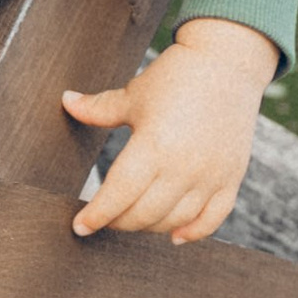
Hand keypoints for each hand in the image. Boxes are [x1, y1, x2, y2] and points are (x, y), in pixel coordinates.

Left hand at [63, 17, 277, 243]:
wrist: (228, 61)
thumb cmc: (176, 76)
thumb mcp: (134, 94)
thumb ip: (98, 109)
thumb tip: (66, 102)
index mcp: (153, 146)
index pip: (118, 195)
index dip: (96, 215)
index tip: (80, 225)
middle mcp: (183, 167)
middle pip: (143, 214)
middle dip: (118, 221)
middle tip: (106, 217)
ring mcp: (210, 175)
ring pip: (173, 221)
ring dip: (149, 226)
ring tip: (134, 219)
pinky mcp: (231, 177)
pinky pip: (212, 219)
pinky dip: (192, 232)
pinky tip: (174, 236)